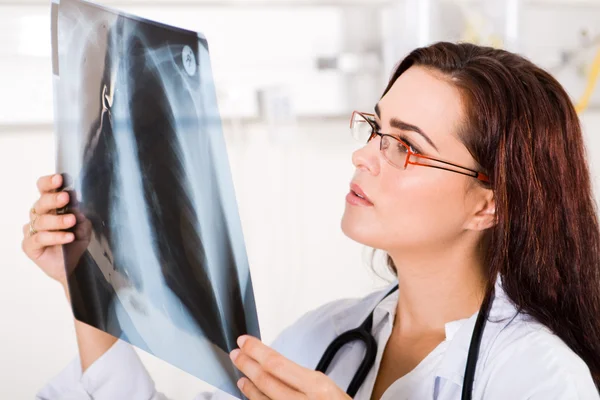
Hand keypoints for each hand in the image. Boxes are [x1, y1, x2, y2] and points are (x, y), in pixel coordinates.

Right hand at [21, 174, 91, 286]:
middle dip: (53, 199)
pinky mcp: (30, 246)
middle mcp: (39, 216)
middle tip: (66, 197)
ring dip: (58, 220)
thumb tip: (76, 209)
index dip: (49, 183)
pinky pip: (40, 238)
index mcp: (50, 206)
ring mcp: (32, 230)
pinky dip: (55, 236)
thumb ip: (80, 216)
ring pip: (41, 220)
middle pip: (41, 202)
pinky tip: (68, 236)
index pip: (44, 189)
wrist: (74, 267)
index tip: (60, 179)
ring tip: (72, 221)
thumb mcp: (84, 227)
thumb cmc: (75, 243)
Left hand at [230, 335, 351, 399]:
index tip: (244, 342)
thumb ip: (307, 382)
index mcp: (317, 388)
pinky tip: (254, 397)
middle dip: (246, 365)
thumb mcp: (330, 391)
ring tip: (241, 376)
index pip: (277, 364)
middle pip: (265, 381)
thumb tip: (278, 369)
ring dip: (249, 387)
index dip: (256, 351)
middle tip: (236, 354)